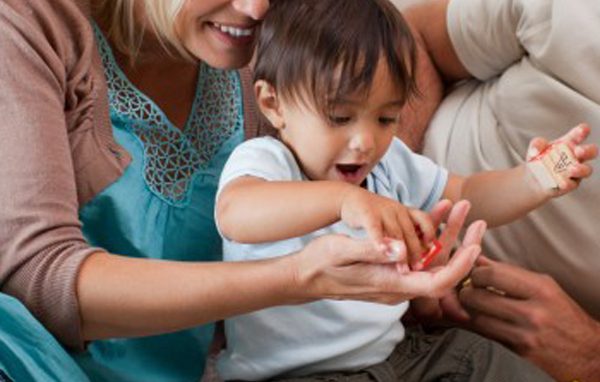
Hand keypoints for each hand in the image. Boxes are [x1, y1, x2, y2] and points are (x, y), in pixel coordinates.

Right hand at [296, 200, 484, 305]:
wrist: (305, 276)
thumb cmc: (321, 263)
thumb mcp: (342, 251)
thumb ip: (371, 249)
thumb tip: (398, 249)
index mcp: (392, 285)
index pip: (438, 282)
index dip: (460, 266)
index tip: (475, 245)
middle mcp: (399, 287)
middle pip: (441, 271)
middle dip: (462, 246)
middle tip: (478, 221)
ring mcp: (396, 281)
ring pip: (431, 262)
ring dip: (447, 236)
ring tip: (458, 208)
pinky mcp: (391, 273)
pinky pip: (418, 257)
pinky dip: (429, 237)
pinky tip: (435, 215)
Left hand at [459, 257, 599, 380]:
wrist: (589, 355)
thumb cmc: (564, 317)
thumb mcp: (545, 289)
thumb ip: (511, 275)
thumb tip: (479, 260)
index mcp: (541, 289)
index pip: (492, 274)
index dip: (476, 272)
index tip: (475, 274)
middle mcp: (533, 312)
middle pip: (479, 296)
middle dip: (467, 292)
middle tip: (468, 291)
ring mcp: (525, 334)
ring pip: (477, 318)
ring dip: (470, 311)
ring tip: (474, 307)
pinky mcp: (519, 353)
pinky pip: (486, 336)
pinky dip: (477, 327)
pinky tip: (480, 321)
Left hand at [527, 123, 597, 195]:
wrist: (533, 179)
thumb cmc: (538, 159)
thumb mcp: (535, 148)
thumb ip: (536, 144)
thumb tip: (536, 150)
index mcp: (569, 143)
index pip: (579, 134)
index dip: (583, 131)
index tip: (583, 129)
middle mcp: (576, 156)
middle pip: (591, 151)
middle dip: (588, 150)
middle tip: (579, 151)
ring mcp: (576, 171)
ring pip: (587, 170)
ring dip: (581, 169)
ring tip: (571, 169)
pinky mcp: (571, 184)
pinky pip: (572, 184)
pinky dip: (568, 183)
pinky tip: (562, 183)